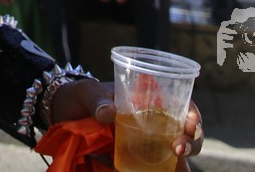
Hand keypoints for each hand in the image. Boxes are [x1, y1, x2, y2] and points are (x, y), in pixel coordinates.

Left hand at [47, 82, 203, 168]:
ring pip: (175, 155)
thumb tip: (108, 114)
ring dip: (181, 162)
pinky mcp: (132, 161)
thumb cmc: (80, 96)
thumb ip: (96, 99)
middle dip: (192, 141)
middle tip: (180, 148)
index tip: (189, 122)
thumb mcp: (87, 91)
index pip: (183, 106)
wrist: (61, 114)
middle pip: (186, 133)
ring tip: (175, 163)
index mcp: (149, 100)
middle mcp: (153, 123)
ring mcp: (145, 144)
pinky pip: (152, 170)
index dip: (193, 115)